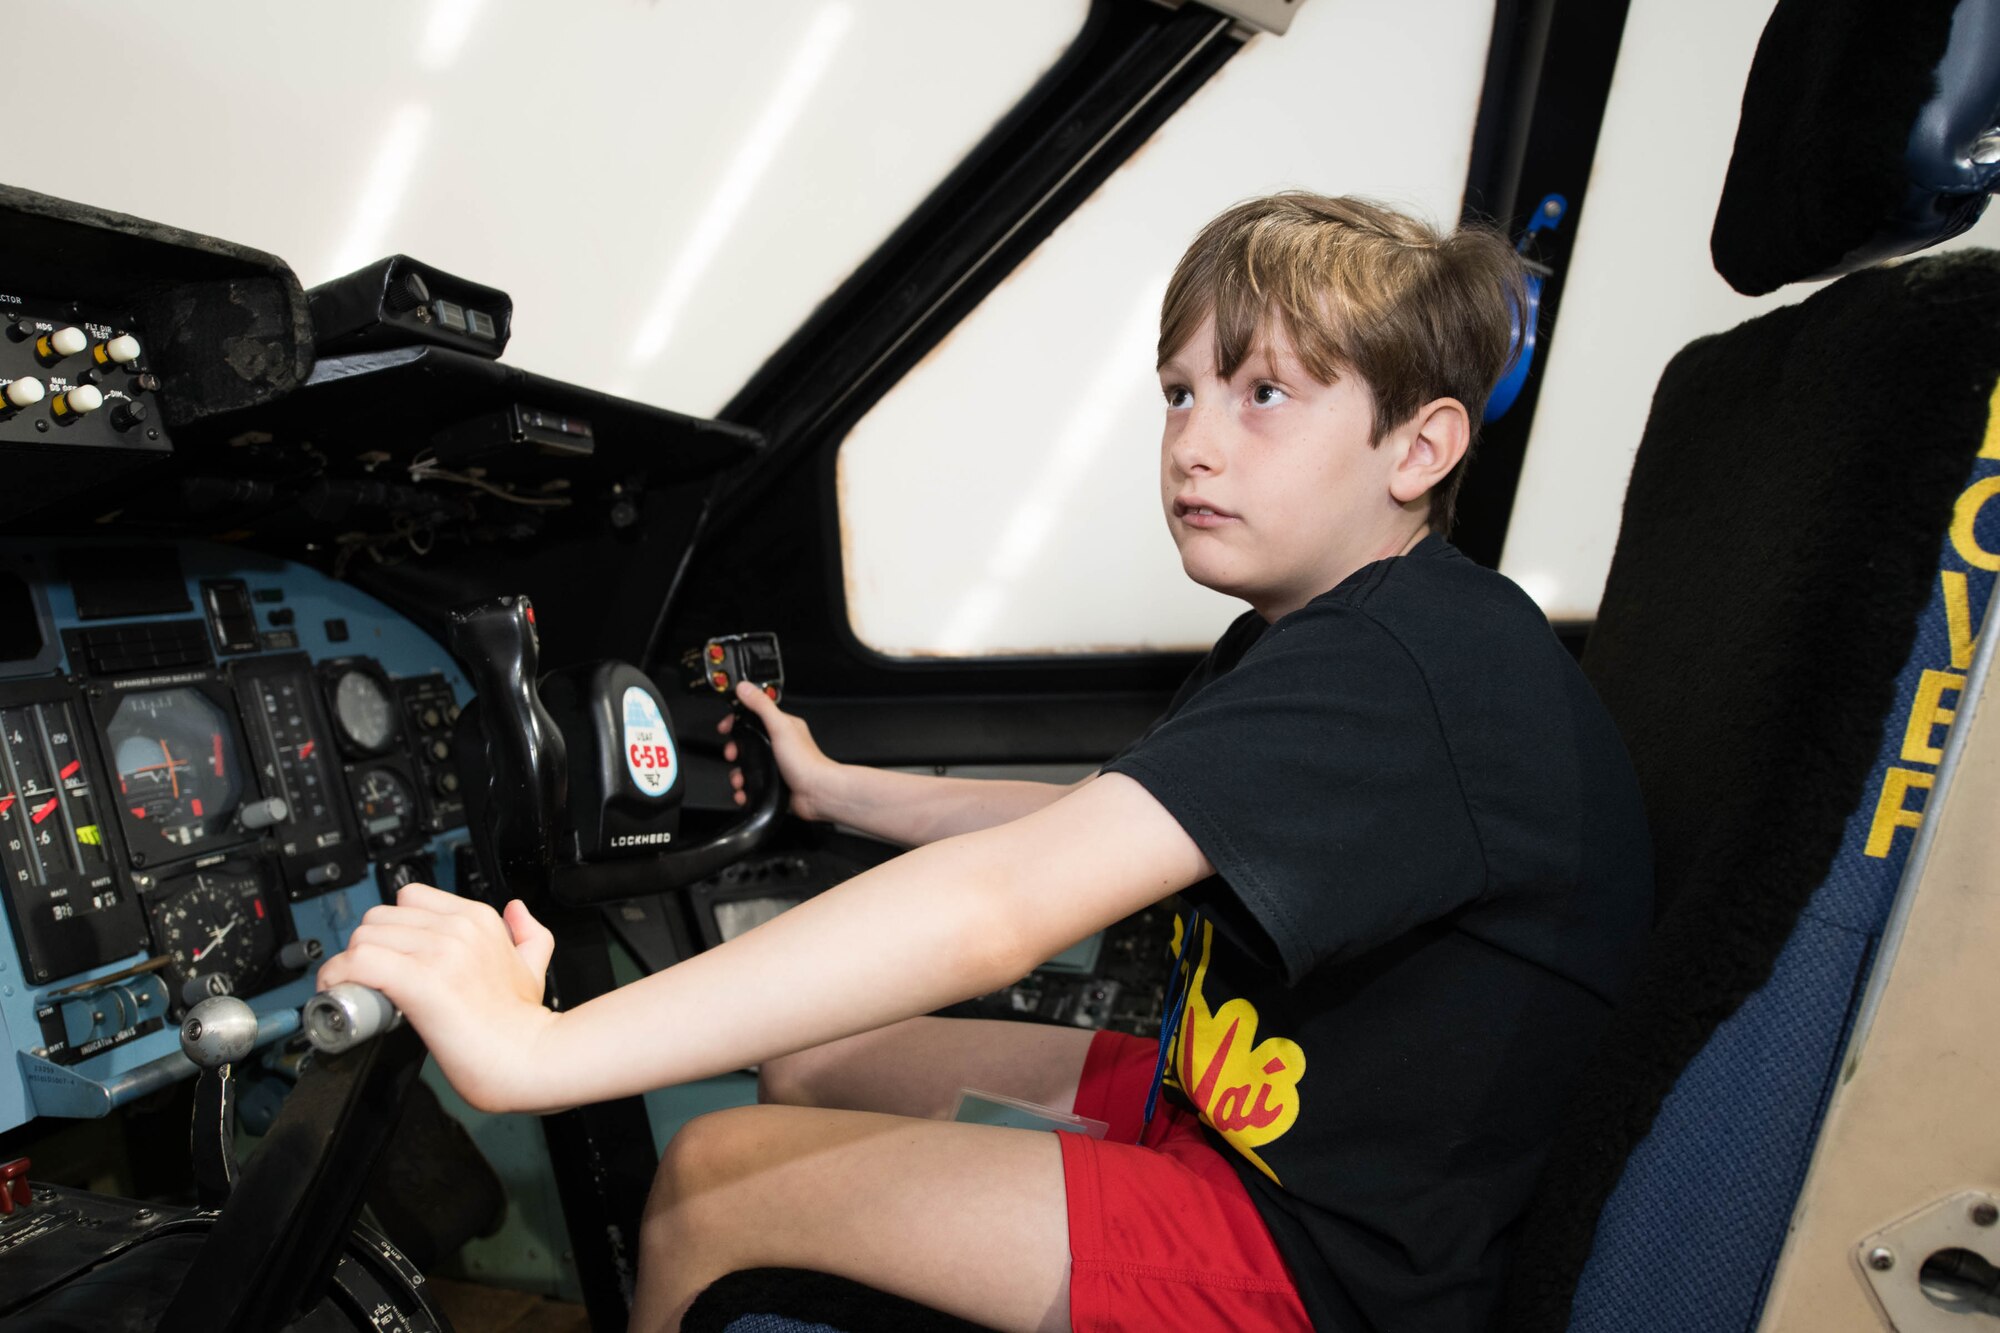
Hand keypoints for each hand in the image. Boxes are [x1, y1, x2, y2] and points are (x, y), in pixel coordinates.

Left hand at [316, 883, 561, 1113]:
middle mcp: (458, 929)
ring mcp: (440, 953)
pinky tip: (341, 994)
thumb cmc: (523, 1024)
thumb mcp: (534, 968)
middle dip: (366, 948)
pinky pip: (359, 962)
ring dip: (349, 966)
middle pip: (379, 917)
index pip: (409, 898)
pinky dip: (340, 977)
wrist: (529, 1059)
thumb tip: (518, 911)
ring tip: (355, 991)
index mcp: (479, 919)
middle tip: (368, 978)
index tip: (389, 955)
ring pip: (364, 937)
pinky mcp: (420, 981)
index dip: (393, 928)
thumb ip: (529, 934)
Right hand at [718, 680, 843, 821]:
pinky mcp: (774, 782)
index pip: (755, 716)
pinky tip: (743, 792)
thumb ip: (761, 706)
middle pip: (747, 743)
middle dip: (735, 750)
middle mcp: (780, 744)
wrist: (817, 793)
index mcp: (783, 727)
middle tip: (732, 754)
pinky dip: (744, 789)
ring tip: (738, 778)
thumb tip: (745, 688)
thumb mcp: (780, 727)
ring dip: (737, 774)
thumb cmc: (806, 762)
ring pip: (747, 765)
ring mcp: (776, 764)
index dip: (737, 721)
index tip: (725, 727)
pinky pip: (752, 783)